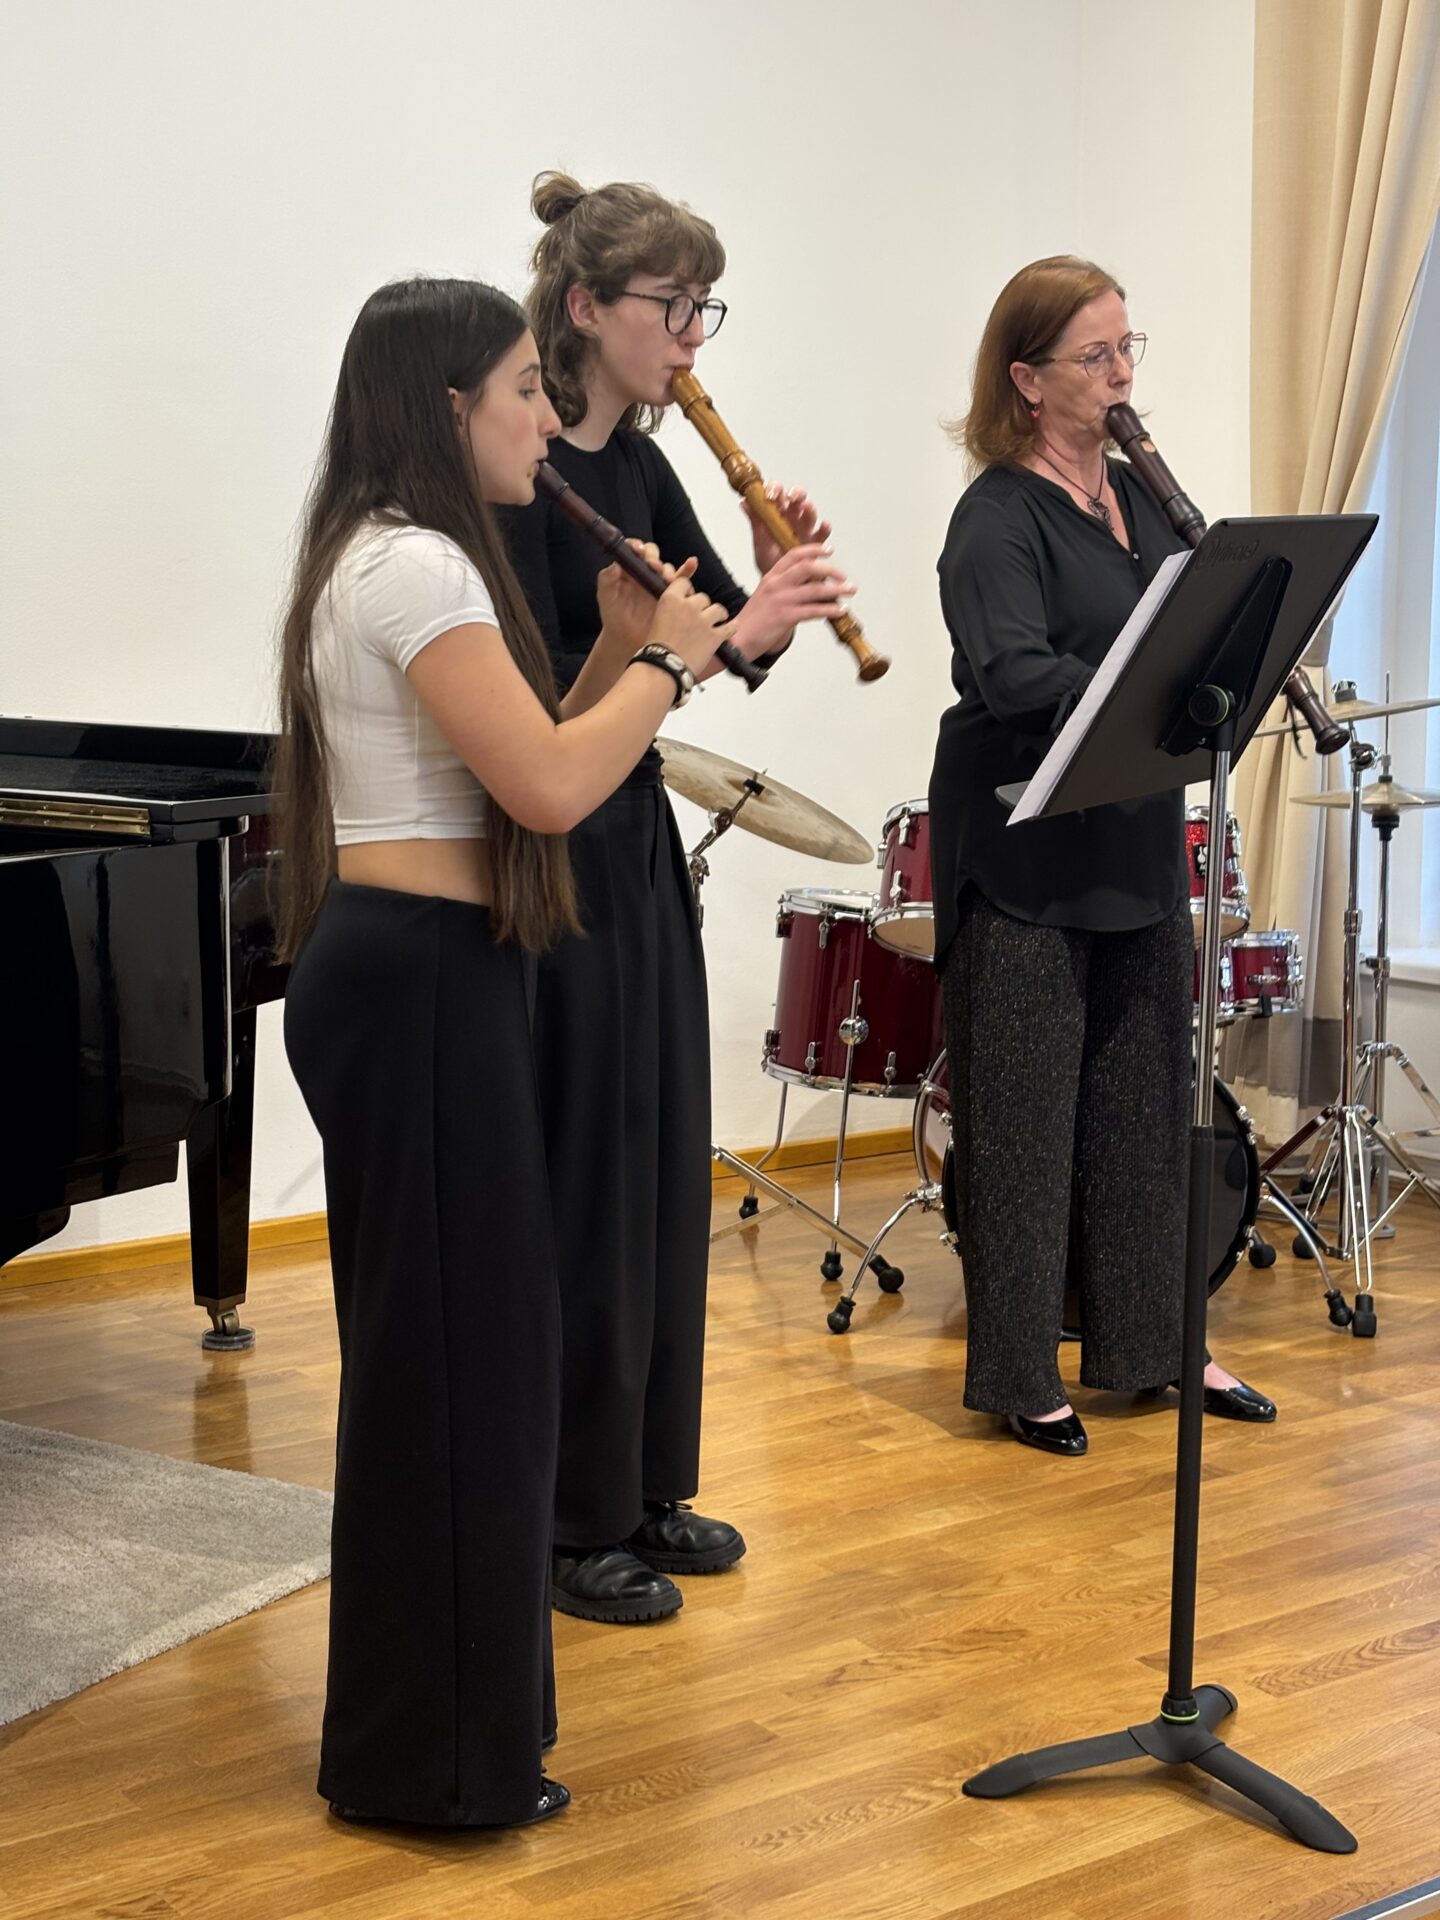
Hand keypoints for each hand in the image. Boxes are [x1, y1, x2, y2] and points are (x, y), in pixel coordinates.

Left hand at [595, 541, 693, 653]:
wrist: (626, 638)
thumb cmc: (613, 616)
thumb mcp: (605, 597)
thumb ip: (606, 579)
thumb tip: (615, 565)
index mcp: (628, 568)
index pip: (634, 550)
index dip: (637, 546)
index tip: (639, 551)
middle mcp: (644, 572)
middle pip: (653, 556)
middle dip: (654, 559)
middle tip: (654, 568)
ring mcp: (658, 582)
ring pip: (667, 569)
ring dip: (669, 571)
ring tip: (668, 581)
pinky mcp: (671, 594)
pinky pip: (681, 580)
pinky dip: (688, 570)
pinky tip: (692, 564)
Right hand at [646, 574, 731, 677]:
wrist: (663, 668)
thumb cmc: (655, 648)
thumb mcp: (656, 619)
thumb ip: (670, 610)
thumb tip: (680, 610)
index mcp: (671, 598)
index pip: (684, 582)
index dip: (688, 590)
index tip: (689, 596)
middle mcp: (688, 605)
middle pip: (703, 597)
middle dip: (702, 606)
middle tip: (699, 618)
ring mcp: (703, 620)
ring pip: (718, 609)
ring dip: (718, 615)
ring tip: (718, 620)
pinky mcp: (714, 636)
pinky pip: (729, 627)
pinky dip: (732, 627)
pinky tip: (733, 626)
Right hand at [728, 542, 853, 658]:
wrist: (736, 640)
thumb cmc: (753, 620)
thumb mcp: (766, 595)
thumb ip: (785, 586)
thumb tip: (812, 584)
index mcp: (771, 576)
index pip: (794, 555)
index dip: (814, 550)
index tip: (829, 550)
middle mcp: (776, 584)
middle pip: (808, 567)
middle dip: (831, 569)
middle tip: (844, 576)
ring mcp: (781, 600)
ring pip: (815, 589)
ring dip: (837, 589)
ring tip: (850, 591)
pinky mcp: (785, 617)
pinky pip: (814, 610)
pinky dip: (830, 609)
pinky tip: (840, 610)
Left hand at [743, 483, 832, 574]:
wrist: (777, 586)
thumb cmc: (769, 562)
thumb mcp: (760, 541)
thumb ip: (755, 522)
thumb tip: (745, 503)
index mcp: (778, 515)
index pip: (778, 494)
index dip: (775, 490)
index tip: (770, 495)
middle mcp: (793, 519)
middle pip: (798, 498)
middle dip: (796, 493)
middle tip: (790, 497)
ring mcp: (805, 530)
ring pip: (810, 513)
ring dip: (809, 508)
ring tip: (806, 507)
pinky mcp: (815, 543)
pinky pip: (822, 533)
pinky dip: (825, 528)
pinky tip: (824, 525)